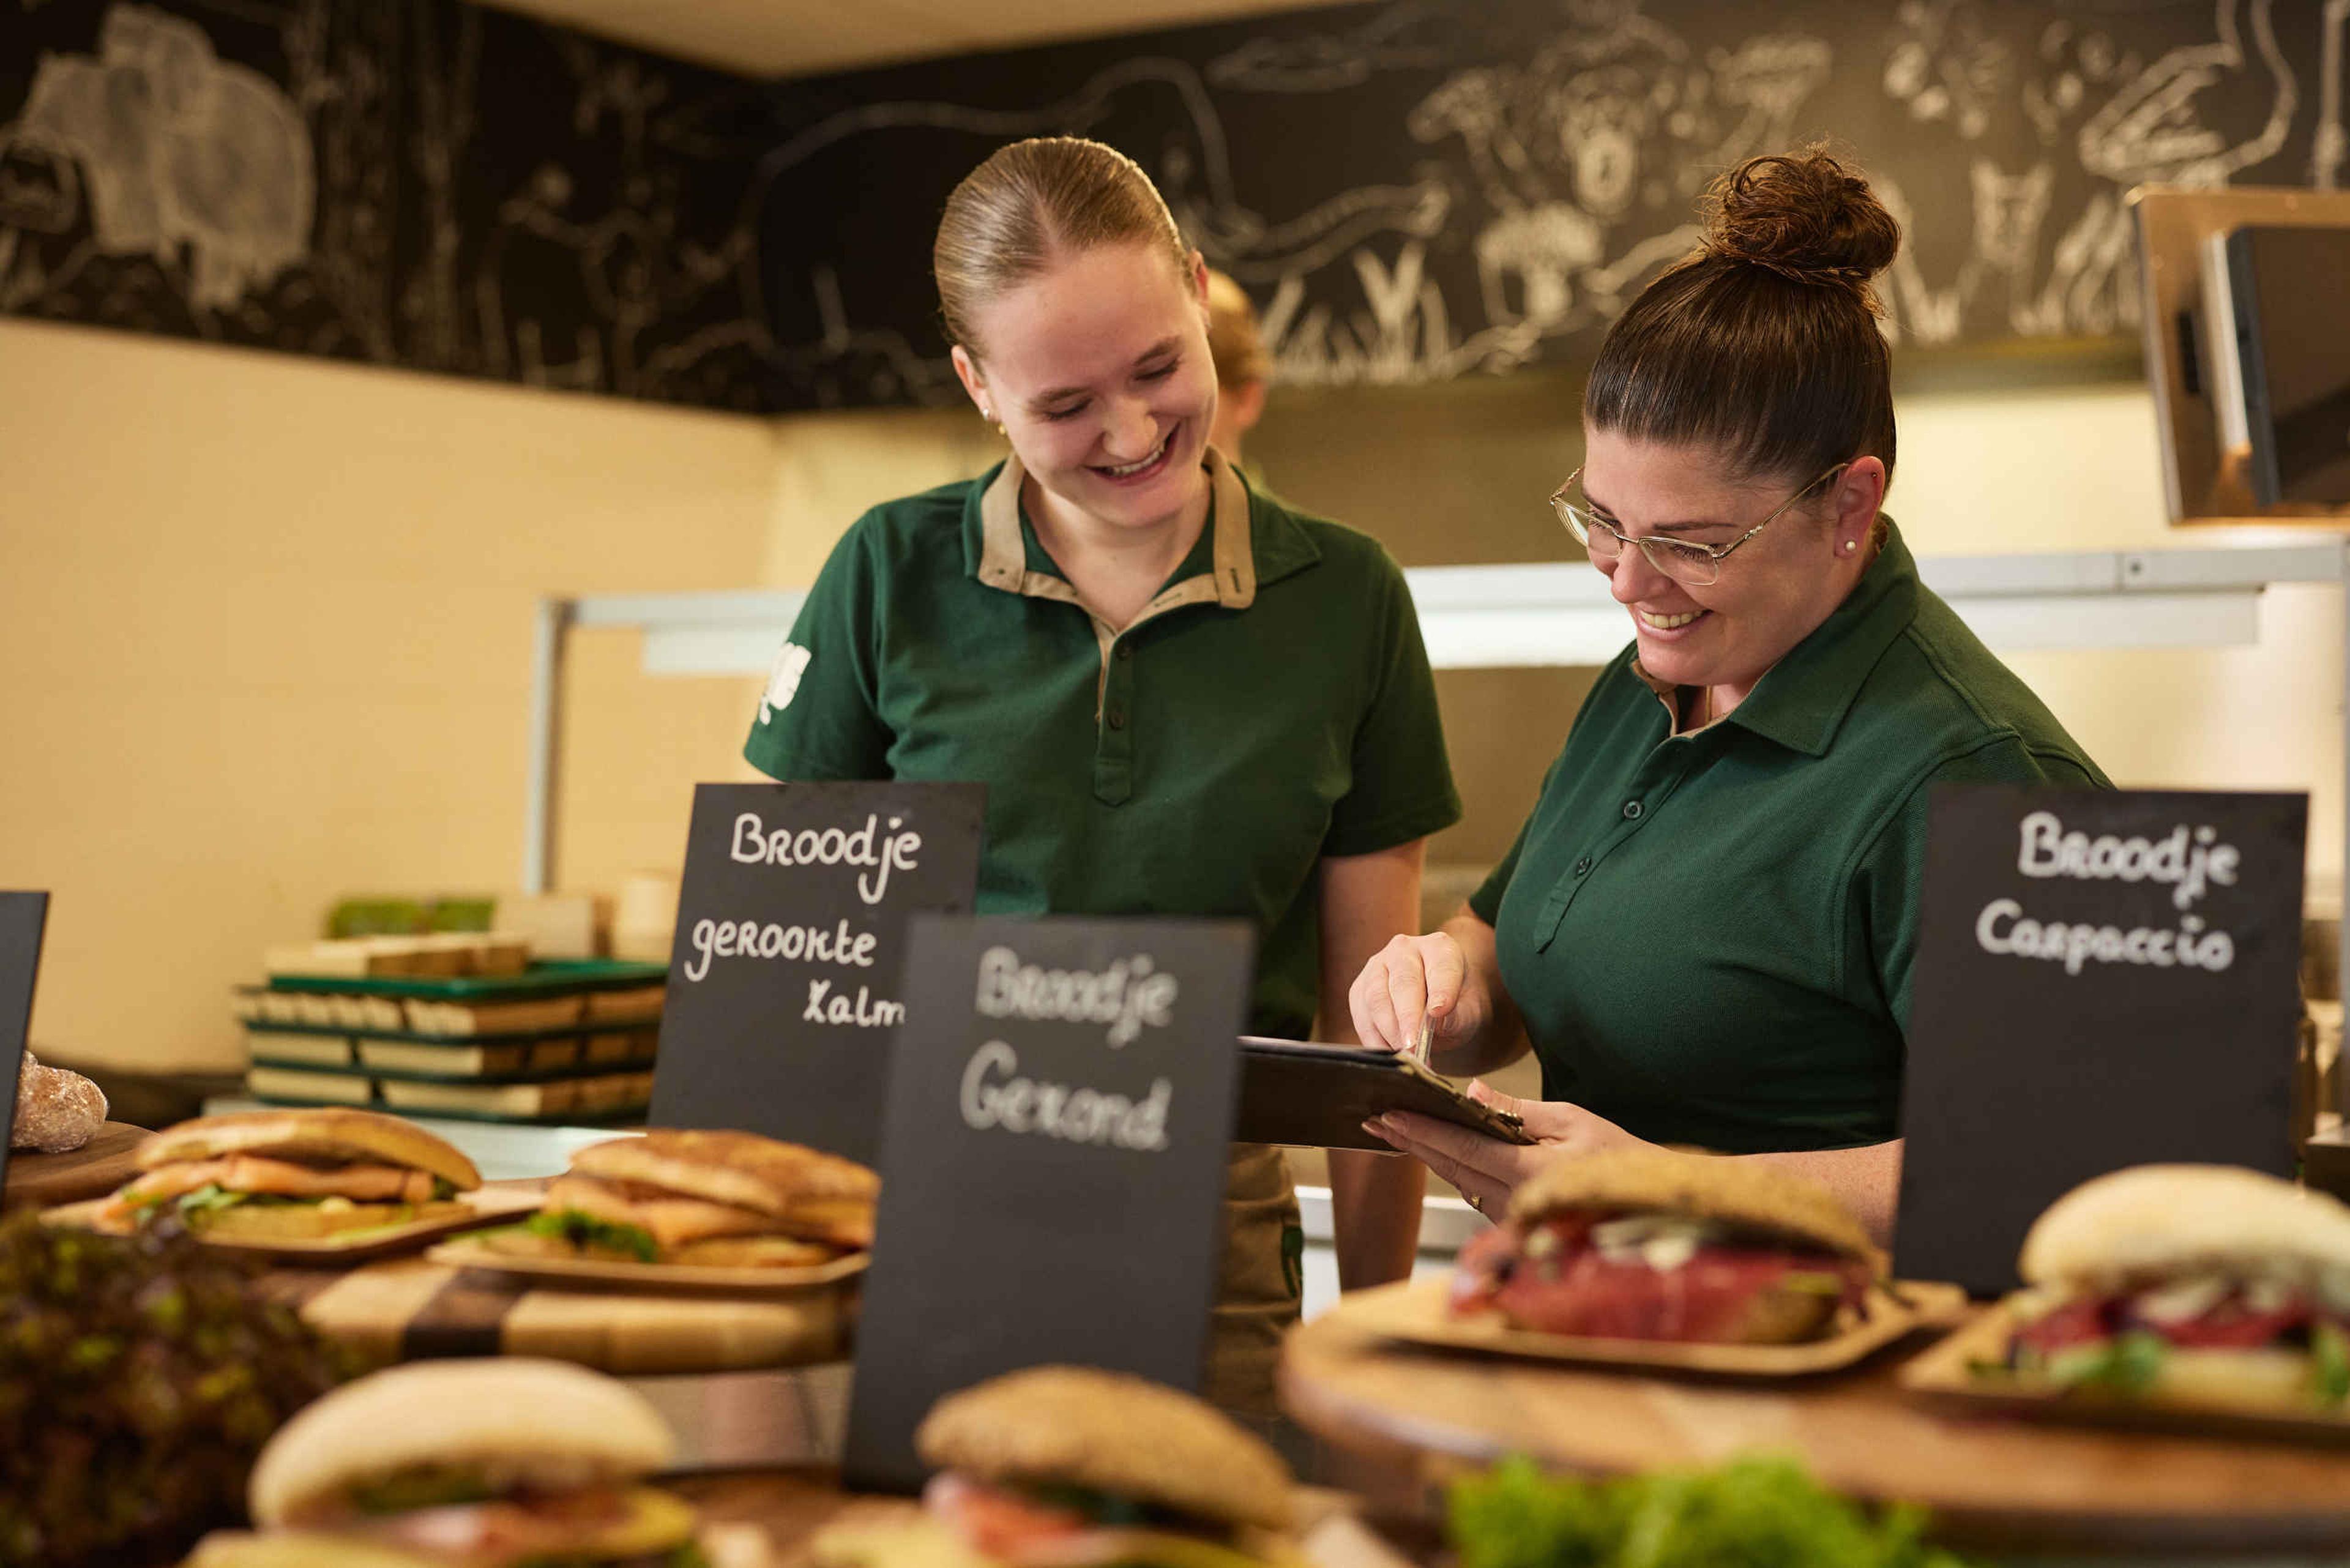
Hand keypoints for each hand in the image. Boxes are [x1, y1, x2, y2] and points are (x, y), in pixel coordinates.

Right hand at [1348, 931, 1489, 1057]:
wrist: (1435, 1004)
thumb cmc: (1455, 1006)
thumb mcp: (1469, 1013)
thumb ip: (1458, 1016)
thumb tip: (1437, 1018)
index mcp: (1439, 948)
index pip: (1441, 967)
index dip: (1440, 990)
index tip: (1439, 1012)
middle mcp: (1405, 949)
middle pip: (1403, 981)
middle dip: (1408, 1017)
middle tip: (1414, 1046)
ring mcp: (1377, 966)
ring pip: (1376, 998)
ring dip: (1389, 1030)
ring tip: (1404, 1053)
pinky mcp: (1359, 988)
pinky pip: (1361, 1014)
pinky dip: (1373, 1038)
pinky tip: (1389, 1053)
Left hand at [1364, 1082, 1642, 1219]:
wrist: (1641, 1202)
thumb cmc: (1615, 1157)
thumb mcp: (1573, 1121)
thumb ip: (1520, 1111)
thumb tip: (1473, 1094)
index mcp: (1531, 1172)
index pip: (1464, 1148)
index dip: (1423, 1131)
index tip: (1389, 1114)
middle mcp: (1515, 1201)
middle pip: (1450, 1167)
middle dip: (1410, 1141)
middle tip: (1374, 1119)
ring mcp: (1512, 1218)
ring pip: (1457, 1181)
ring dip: (1425, 1154)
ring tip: (1392, 1129)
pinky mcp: (1512, 1224)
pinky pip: (1473, 1192)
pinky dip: (1451, 1168)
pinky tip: (1432, 1150)